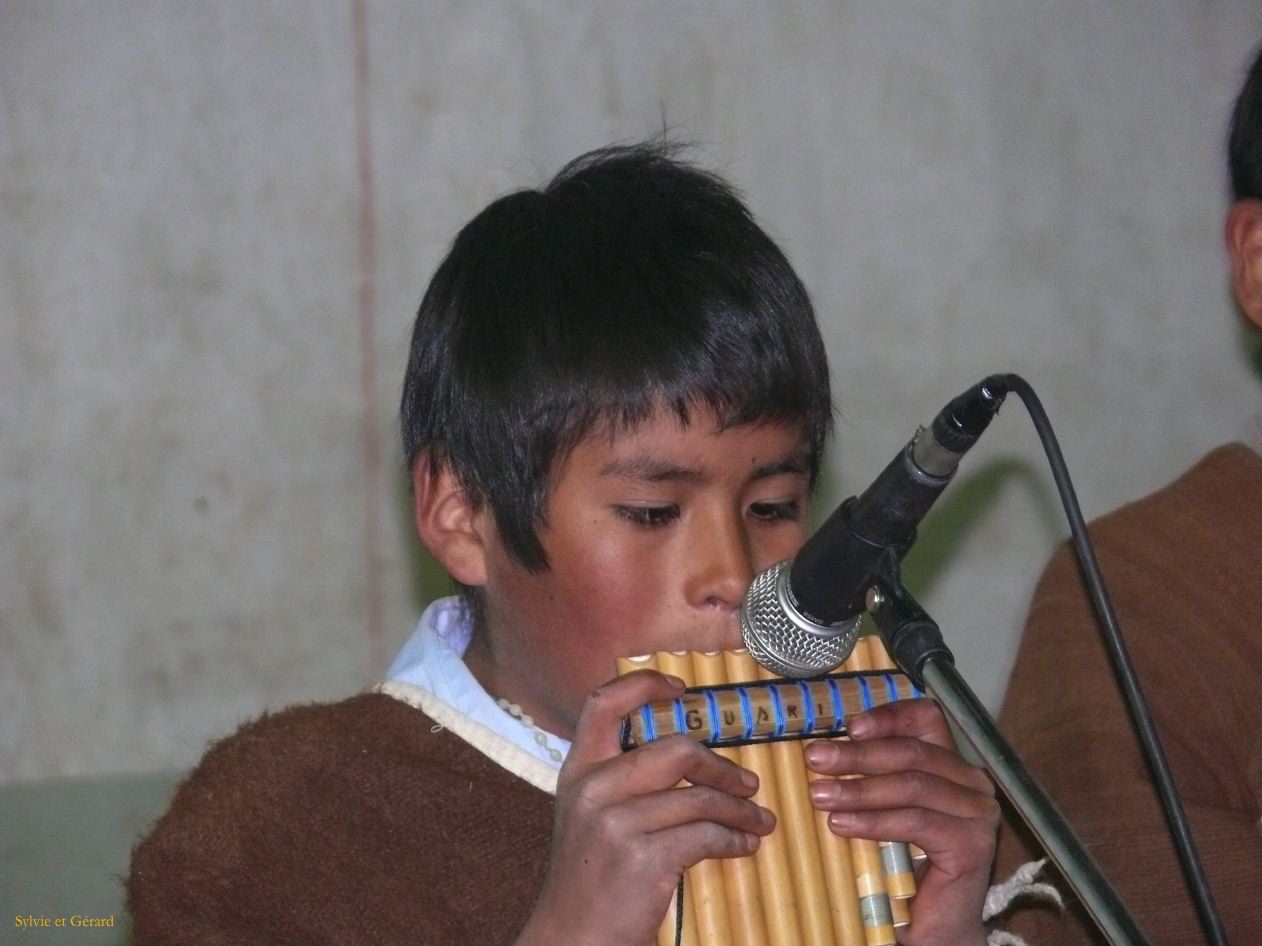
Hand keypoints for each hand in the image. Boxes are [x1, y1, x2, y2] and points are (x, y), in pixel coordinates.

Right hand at [516, 671, 775, 945]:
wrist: (571, 940)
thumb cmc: (587, 880)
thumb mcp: (586, 817)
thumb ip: (617, 781)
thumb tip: (679, 753)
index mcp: (577, 771)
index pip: (603, 703)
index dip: (644, 685)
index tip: (681, 689)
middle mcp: (593, 789)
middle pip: (675, 749)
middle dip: (721, 765)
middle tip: (748, 781)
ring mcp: (617, 824)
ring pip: (700, 798)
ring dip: (740, 810)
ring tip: (758, 821)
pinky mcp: (643, 859)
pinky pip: (706, 835)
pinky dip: (735, 839)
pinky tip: (744, 846)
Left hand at [804, 699, 997, 945]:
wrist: (934, 929)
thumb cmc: (903, 867)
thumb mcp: (883, 810)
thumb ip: (870, 777)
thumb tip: (822, 750)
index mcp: (952, 765)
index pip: (926, 720)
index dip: (888, 716)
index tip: (848, 726)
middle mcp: (972, 783)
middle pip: (911, 752)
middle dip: (857, 754)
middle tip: (815, 760)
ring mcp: (977, 814)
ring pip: (912, 785)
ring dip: (859, 788)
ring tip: (820, 796)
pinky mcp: (972, 846)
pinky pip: (916, 822)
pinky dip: (874, 821)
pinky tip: (842, 825)